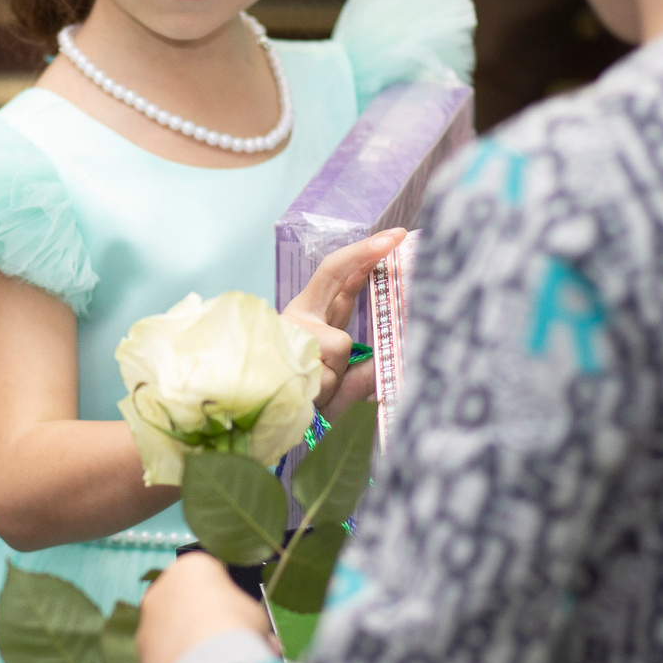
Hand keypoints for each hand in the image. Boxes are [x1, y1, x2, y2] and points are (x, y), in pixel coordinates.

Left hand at [138, 552, 271, 662]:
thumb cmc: (237, 626)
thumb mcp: (255, 613)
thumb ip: (246, 619)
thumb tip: (259, 639)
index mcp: (189, 568)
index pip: (208, 577)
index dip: (227, 598)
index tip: (239, 615)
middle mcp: (160, 591)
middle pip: (184, 605)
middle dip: (205, 623)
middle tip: (230, 644)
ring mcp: (147, 625)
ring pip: (171, 636)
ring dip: (191, 649)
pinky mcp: (143, 657)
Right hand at [284, 229, 403, 413]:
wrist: (266, 426)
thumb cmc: (303, 406)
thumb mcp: (345, 389)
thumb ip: (366, 373)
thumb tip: (396, 357)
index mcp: (315, 319)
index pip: (343, 282)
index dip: (367, 258)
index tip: (395, 240)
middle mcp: (301, 316)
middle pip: (334, 272)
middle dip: (366, 252)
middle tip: (396, 236)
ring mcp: (291, 329)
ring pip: (340, 343)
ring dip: (336, 375)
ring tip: (315, 394)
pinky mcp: (284, 345)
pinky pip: (326, 367)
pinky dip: (324, 388)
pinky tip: (305, 395)